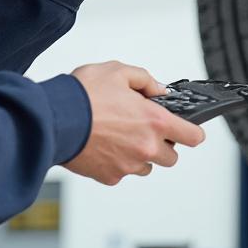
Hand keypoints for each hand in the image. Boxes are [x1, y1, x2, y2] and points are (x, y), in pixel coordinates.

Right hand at [64, 61, 204, 183]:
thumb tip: (157, 89)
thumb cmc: (83, 95)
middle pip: (171, 157)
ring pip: (146, 166)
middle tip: (146, 127)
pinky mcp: (109, 177)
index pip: (192, 136)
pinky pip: (122, 172)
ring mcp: (128, 165)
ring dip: (141, 154)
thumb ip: (145, 80)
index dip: (193, 132)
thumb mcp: (118, 71)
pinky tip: (104, 143)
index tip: (190, 130)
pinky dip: (118, 161)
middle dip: (163, 143)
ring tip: (120, 134)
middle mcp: (145, 147)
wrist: (54, 119)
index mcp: (154, 121)